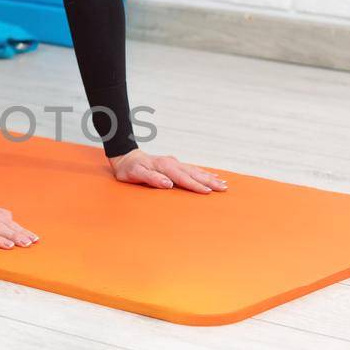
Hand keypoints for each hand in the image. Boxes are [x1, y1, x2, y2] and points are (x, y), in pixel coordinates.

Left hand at [109, 149, 227, 193]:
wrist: (126, 157)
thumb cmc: (129, 169)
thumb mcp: (135, 174)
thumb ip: (152, 178)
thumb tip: (168, 184)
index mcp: (164, 167)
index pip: (183, 178)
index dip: (195, 186)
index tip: (208, 192)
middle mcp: (172, 163)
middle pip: (193, 174)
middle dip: (209, 181)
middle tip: (224, 188)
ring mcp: (174, 163)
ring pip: (196, 171)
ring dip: (210, 177)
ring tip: (223, 183)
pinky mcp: (175, 165)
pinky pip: (192, 169)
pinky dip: (203, 173)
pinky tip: (212, 176)